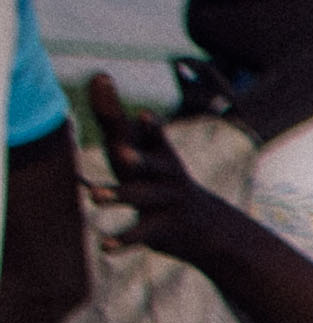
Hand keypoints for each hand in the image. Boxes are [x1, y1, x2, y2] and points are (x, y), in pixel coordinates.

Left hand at [74, 74, 218, 261]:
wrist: (207, 227)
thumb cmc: (161, 180)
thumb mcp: (140, 150)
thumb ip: (115, 118)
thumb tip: (99, 75)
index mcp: (161, 154)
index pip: (156, 137)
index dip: (150, 128)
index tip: (143, 116)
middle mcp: (169, 175)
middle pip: (153, 166)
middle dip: (140, 160)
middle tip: (123, 156)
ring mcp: (168, 202)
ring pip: (142, 198)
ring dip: (119, 196)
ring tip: (94, 197)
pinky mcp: (165, 229)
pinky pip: (142, 234)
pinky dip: (123, 241)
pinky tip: (104, 247)